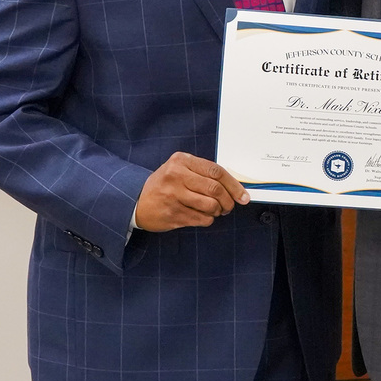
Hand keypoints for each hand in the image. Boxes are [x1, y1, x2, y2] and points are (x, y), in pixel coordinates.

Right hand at [135, 152, 249, 231]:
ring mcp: (173, 196)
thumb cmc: (164, 185)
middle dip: (228, 200)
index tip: (243, 195)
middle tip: (230, 206)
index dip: (234, 185)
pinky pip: (202, 219)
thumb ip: (202, 173)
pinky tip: (204, 216)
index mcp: (181, 161)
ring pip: (211, 205)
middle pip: (215, 189)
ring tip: (216, 211)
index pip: (216, 171)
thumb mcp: (179, 169)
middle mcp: (176, 176)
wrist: (136, 201)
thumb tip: (234, 185)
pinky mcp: (173, 214)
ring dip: (219, 211)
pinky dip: (208, 219)